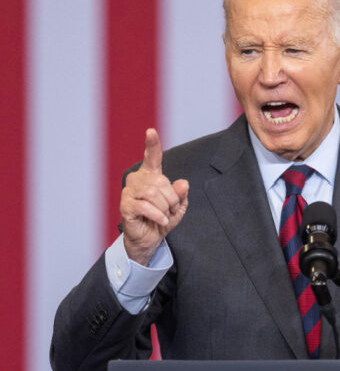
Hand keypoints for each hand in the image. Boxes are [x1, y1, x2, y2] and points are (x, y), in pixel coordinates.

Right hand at [120, 128, 188, 264]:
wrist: (150, 239)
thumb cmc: (163, 219)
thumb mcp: (178, 206)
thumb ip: (181, 194)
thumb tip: (183, 183)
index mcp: (151, 175)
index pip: (152, 156)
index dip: (152, 143)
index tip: (151, 131)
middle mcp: (137, 179)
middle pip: (160, 182)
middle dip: (172, 198)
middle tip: (171, 210)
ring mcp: (129, 192)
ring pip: (153, 193)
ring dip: (165, 207)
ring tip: (165, 215)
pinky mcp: (125, 206)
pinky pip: (145, 206)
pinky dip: (157, 215)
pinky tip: (161, 221)